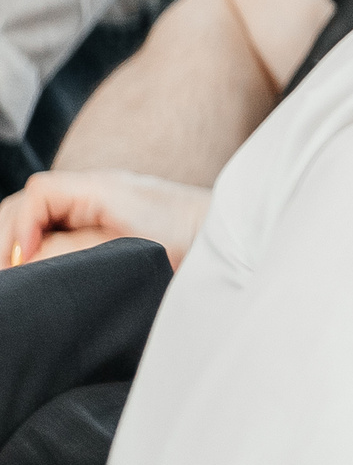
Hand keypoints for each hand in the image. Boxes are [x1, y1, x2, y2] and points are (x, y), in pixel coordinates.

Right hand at [2, 168, 212, 269]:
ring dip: (20, 242)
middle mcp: (90, 189)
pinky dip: (36, 244)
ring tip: (18, 275)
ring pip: (34, 214)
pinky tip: (35, 268)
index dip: (22, 226)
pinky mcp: (95, 219)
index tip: (25, 259)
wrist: (219, 233)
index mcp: (99, 188)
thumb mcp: (124, 249)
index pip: (38, 193)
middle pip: (27, 202)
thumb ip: (71, 251)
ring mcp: (91, 201)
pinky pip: (51, 225)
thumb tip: (25, 261)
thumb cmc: (183, 239)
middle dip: (10, 238)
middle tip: (11, 276)